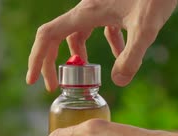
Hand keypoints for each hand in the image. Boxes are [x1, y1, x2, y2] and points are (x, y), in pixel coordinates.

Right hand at [26, 0, 177, 90]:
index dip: (37, 59)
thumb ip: (131, 57)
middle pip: (58, 36)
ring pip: (78, 33)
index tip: (32, 81)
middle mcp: (88, 9)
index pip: (48, 36)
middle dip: (53, 62)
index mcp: (86, 13)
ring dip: (79, 55)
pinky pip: (99, 28)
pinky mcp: (115, 6)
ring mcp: (101, 7)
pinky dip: (104, 44)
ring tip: (88, 76)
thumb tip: (118, 82)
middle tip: (56, 86)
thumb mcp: (146, 28)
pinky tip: (120, 54)